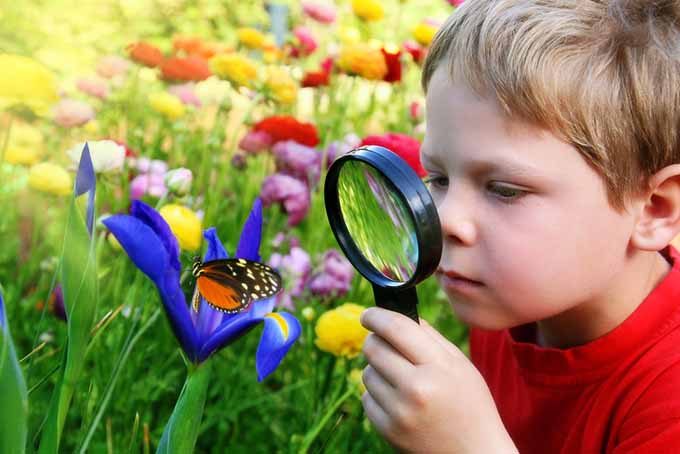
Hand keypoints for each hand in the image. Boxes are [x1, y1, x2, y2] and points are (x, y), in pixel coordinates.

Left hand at [360, 308, 516, 453]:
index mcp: (438, 367)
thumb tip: (397, 314)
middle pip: (374, 348)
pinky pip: (366, 398)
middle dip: (375, 341)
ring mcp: (400, 412)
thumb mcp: (461, 365)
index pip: (396, 328)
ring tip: (401, 379)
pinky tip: (398, 400)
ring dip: (378, 370)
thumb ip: (430, 337)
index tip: (369, 314)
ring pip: (367, 372)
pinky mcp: (388, 431)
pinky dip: (377, 395)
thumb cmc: (470, 405)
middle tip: (384, 343)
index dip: (376, 316)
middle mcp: (416, 389)